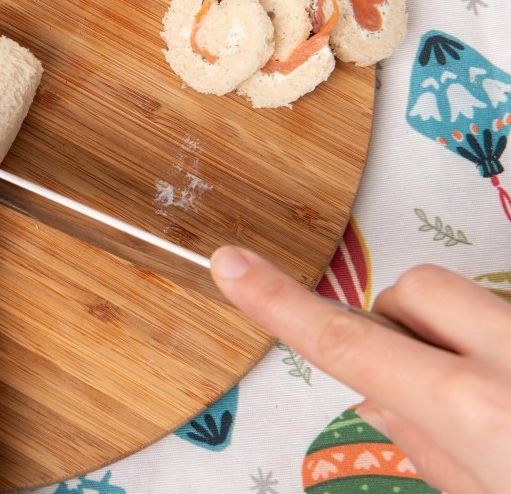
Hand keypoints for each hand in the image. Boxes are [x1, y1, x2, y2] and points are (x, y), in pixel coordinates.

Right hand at [212, 246, 510, 493]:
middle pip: (415, 288)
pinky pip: (506, 320)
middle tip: (426, 386)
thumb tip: (386, 404)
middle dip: (400, 322)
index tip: (232, 265)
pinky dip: (499, 351)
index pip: (345, 343)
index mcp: (473, 409)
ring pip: (467, 297)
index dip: (278, 303)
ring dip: (456, 335)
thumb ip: (431, 449)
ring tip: (490, 400)